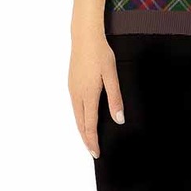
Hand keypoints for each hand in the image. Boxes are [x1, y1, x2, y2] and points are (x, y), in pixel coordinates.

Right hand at [68, 32, 125, 158]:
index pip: (89, 125)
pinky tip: (84, 117)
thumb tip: (119, 119)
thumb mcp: (111, 75)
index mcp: (88, 95)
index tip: (96, 153)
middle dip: (86, 139)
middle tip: (93, 151)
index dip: (93, 141)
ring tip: (89, 138)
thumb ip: (115, 98)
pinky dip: (79, 118)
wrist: (85, 37)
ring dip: (82, 129)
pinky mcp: (71, 83)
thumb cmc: (100, 54)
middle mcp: (77, 95)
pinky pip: (74, 106)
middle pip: (80, 124)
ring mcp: (72, 89)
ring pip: (76, 116)